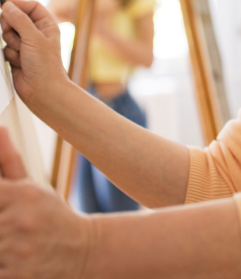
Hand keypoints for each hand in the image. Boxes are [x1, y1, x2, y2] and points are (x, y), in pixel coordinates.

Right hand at [0, 0, 68, 107]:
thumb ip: (20, 20)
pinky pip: (5, 48)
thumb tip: (8, 6)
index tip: (5, 4)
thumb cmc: (45, 65)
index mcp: (47, 25)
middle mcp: (37, 33)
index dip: (18, 4)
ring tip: (22, 53)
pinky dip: (10, 54)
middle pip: (16, 18)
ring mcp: (26, 44)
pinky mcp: (17, 55)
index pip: (32, 6)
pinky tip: (18, 62)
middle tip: (14, 34)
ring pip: (8, 34)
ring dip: (12, 43)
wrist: (42, 90)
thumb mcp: (33, 38)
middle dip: (11, 26)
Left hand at [0, 127, 91, 278]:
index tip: (1, 202)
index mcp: (20, 194)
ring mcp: (16, 251)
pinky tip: (12, 256)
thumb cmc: (52, 216)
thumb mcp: (32, 187)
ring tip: (9, 238)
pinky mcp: (15, 276)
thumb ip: (8, 160)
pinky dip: (3, 263)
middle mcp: (18, 221)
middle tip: (6, 221)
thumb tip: (0, 128)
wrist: (81, 252)